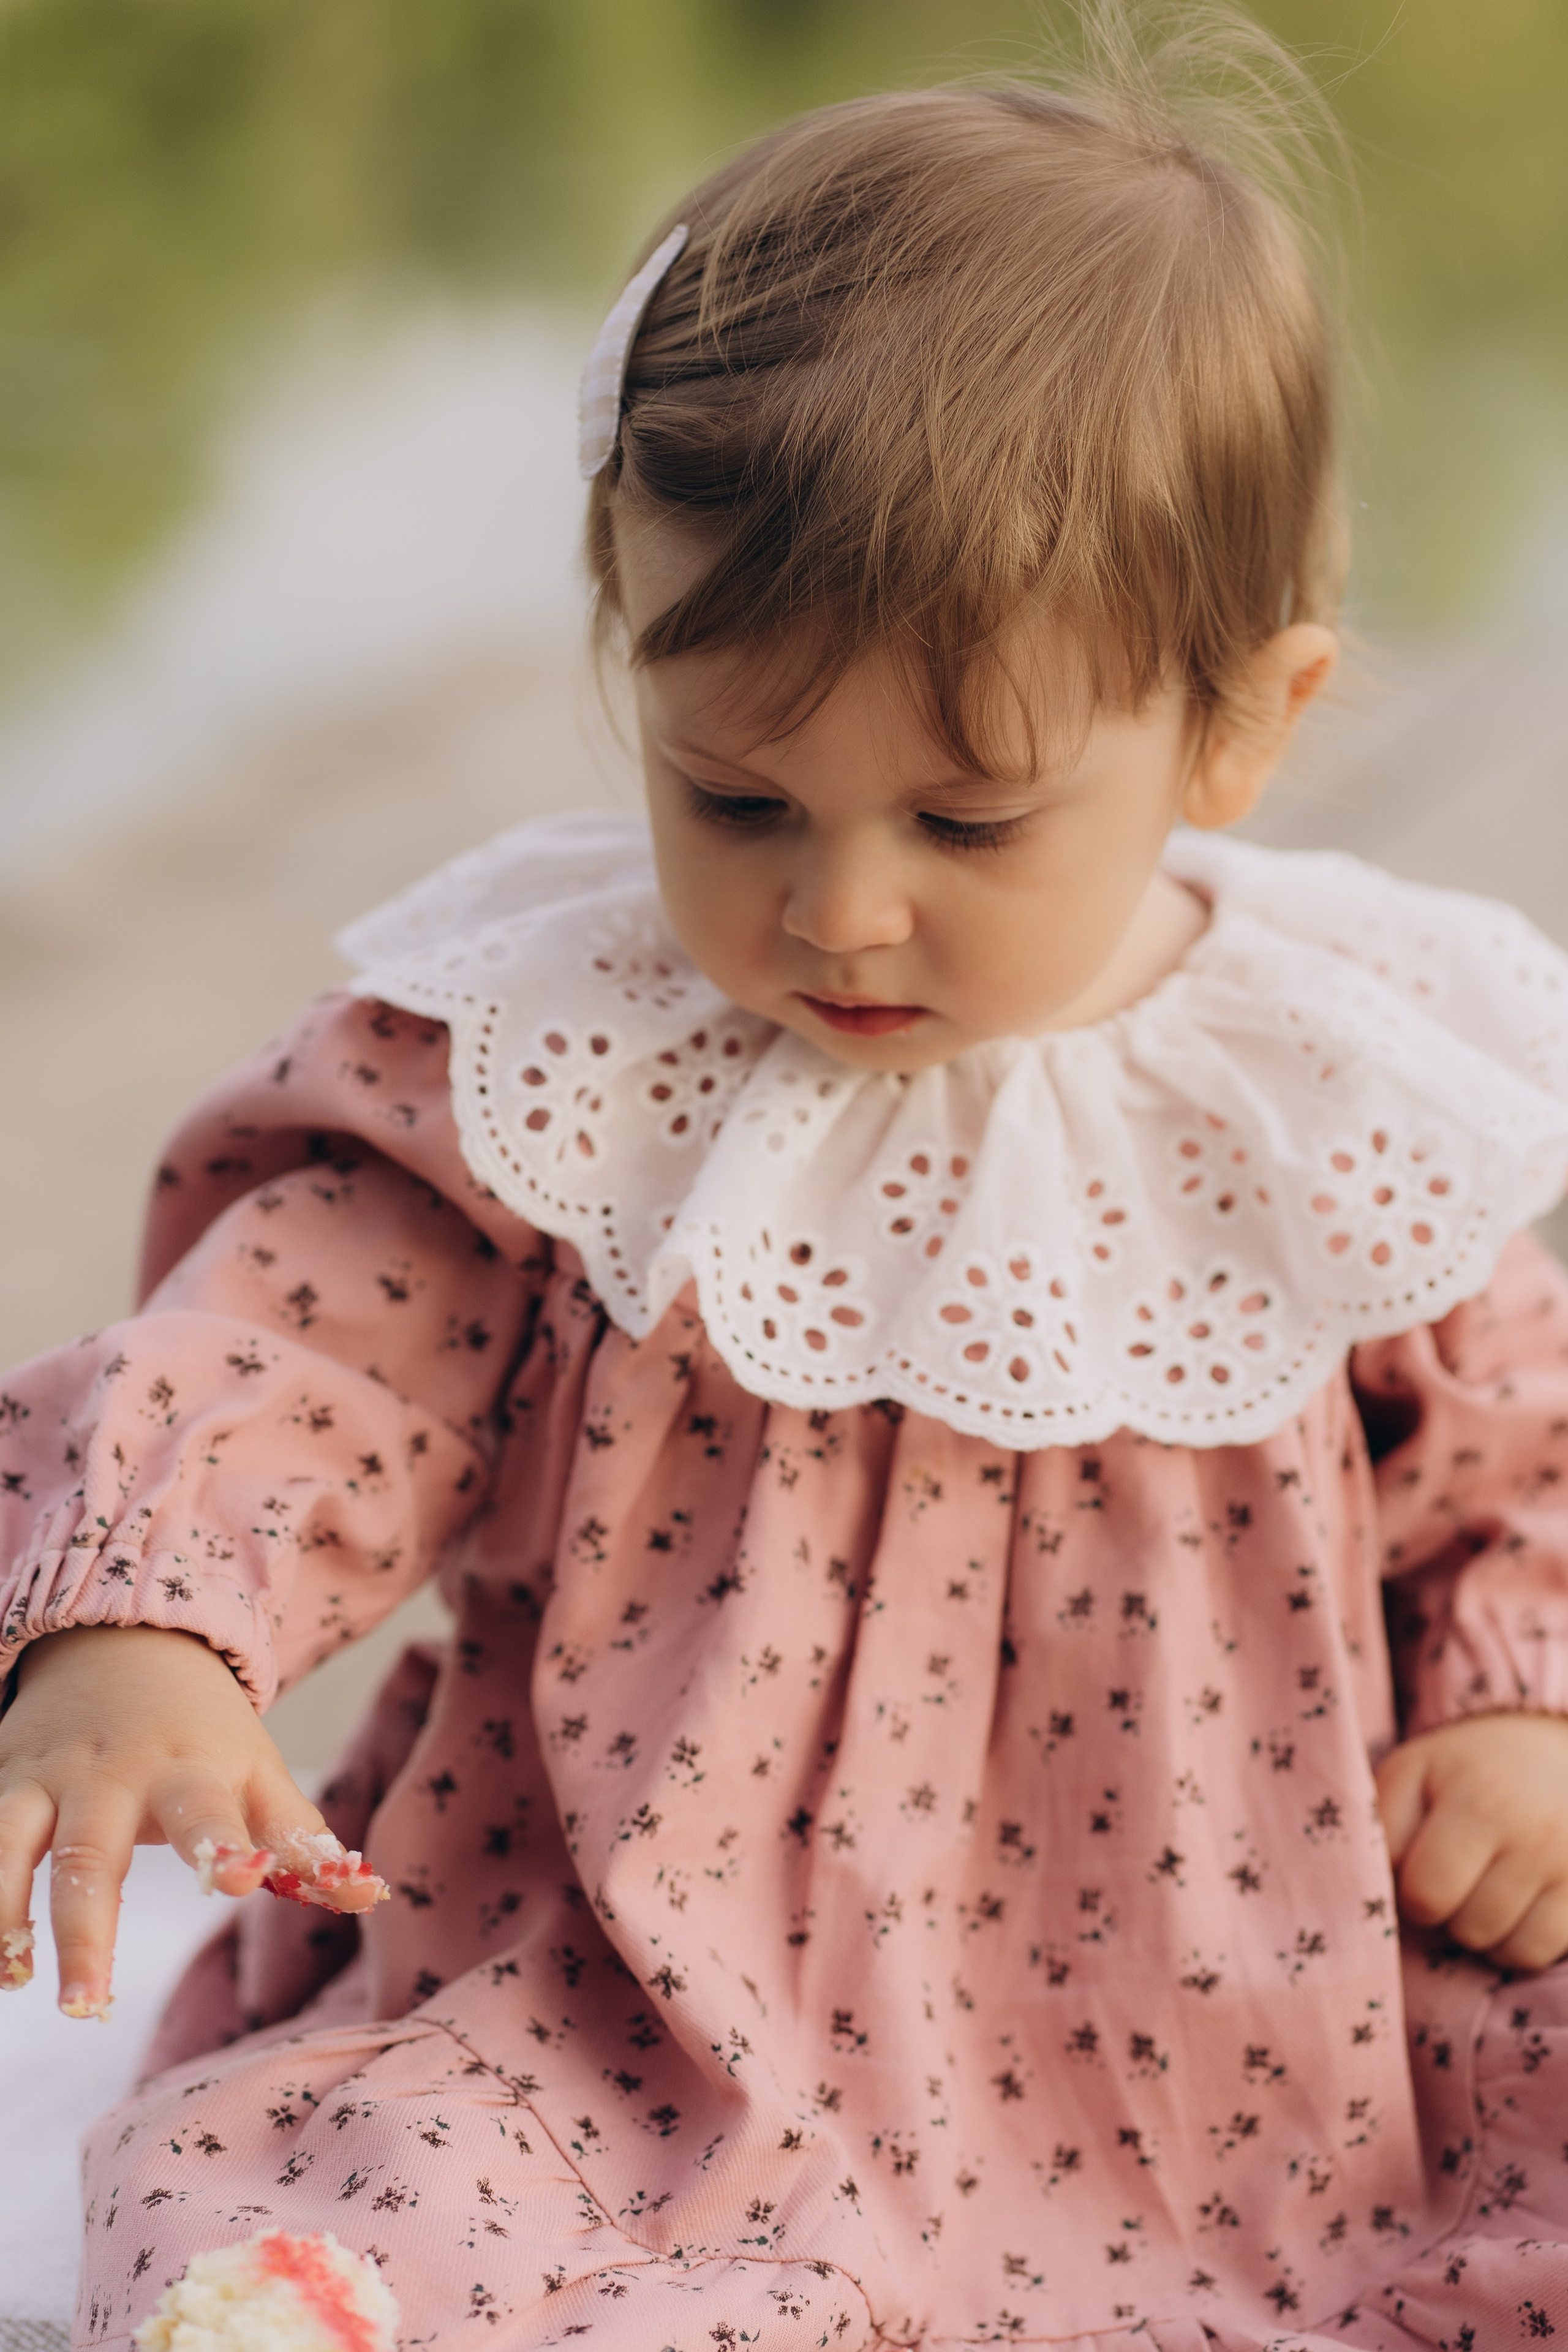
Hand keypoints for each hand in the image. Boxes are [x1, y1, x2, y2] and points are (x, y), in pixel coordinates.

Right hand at [0, 1624, 367, 2017]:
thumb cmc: (204, 1731)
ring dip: (4, 1917)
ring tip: (14, 1981)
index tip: (239, 1881)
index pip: (207, 1813)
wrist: (125, 1641)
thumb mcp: (260, 1771)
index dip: (223, 1847)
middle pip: (92, 1854)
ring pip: (9, 1847)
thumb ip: (305, 1842)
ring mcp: (44, 1777)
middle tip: (88, 2007)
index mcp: (189, 1770)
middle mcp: (109, 1774)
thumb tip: (372, 1900)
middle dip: (86, 1932)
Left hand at [1376, 1711, 1567, 1970]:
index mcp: (1480, 1801)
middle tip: (1454, 1879)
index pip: (1425, 1895)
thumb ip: (1383, 1824)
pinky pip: (1544, 1953)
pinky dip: (1522, 1943)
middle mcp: (1535, 1837)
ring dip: (1486, 1934)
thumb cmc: (1466, 1766)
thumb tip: (1372, 1886)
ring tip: (1483, 1891)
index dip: (1410, 1894)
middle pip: (1468, 1929)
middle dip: (1449, 1914)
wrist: (1552, 1749)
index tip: (1417, 1872)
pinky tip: (1516, 1907)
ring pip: (1509, 1951)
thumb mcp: (1413, 1771)